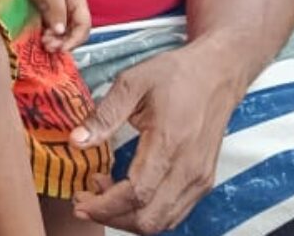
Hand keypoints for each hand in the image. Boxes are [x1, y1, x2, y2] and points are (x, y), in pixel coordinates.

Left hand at [17, 0, 90, 51]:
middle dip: (64, 42)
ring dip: (56, 41)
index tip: (61, 49)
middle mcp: (72, 6)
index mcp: (78, 0)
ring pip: (64, 32)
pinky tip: (40, 38)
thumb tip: (60, 31)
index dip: (75, 40)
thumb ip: (56, 10)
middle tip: (48, 47)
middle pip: (75, 31)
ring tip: (43, 43)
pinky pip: (53, 28)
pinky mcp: (50, 10)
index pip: (84, 25)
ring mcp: (61, 9)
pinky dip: (49, 36)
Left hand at [70, 45, 240, 232]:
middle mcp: (189, 169)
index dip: (104, 206)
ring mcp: (199, 179)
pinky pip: (173, 213)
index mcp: (169, 143)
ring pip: (161, 222)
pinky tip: (128, 192)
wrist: (217, 73)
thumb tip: (76, 141)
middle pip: (148, 219)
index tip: (80, 201)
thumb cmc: (175, 74)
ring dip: (127, 218)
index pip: (136, 194)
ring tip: (105, 191)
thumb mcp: (132, 83)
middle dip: (111, 217)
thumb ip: (104, 115)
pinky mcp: (203, 181)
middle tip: (85, 199)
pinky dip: (147, 213)